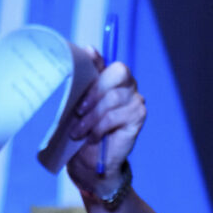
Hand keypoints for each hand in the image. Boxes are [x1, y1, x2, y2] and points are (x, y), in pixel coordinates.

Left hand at [67, 53, 145, 191]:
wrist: (90, 164)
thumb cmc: (80, 133)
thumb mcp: (75, 106)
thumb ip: (83, 81)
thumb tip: (88, 49)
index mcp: (111, 79)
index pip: (108, 63)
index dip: (95, 63)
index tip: (79, 71)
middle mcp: (127, 85)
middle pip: (117, 72)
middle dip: (93, 92)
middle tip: (76, 111)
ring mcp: (135, 100)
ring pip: (113, 98)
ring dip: (91, 117)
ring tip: (78, 132)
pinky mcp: (138, 116)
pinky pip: (116, 116)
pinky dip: (99, 128)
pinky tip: (92, 137)